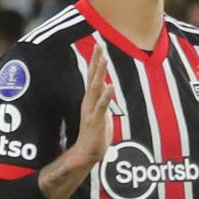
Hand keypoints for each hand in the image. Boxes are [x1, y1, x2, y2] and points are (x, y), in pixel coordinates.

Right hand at [72, 42, 111, 165]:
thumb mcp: (101, 112)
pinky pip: (101, 106)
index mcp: (90, 99)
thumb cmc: (95, 133)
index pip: (93, 76)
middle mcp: (89, 101)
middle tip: (100, 44)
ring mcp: (91, 110)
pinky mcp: (95, 120)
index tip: (100, 46)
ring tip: (104, 59)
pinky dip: (106, 96)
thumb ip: (102, 98)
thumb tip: (105, 85)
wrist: (88, 153)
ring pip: (95, 88)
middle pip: (92, 77)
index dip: (96, 61)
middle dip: (97, 60)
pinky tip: (110, 86)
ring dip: (99, 73)